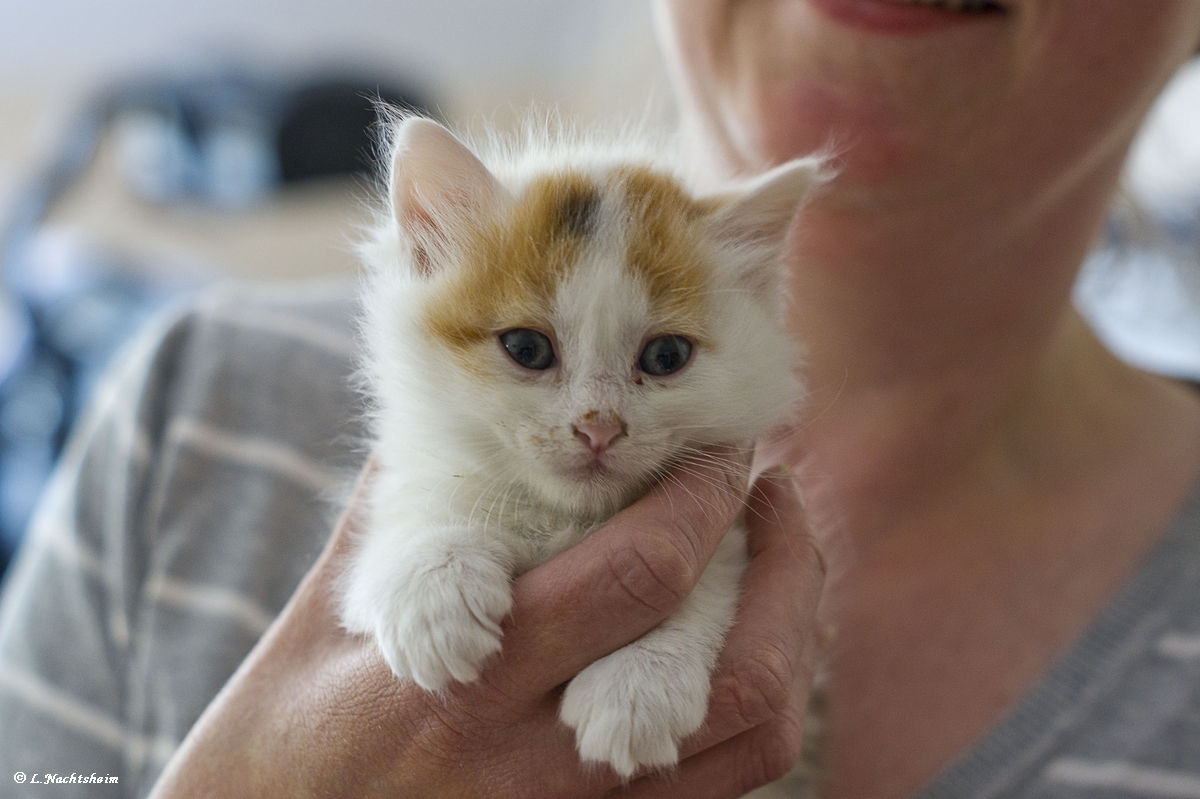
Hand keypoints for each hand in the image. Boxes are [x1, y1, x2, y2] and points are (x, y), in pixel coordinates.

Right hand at [147, 454, 823, 798]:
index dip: (701, 500)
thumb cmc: (291, 731)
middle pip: (728, 672)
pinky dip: (757, 704)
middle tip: (768, 489)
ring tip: (777, 562)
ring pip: (751, 739)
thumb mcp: (334, 612)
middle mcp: (539, 767)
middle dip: (779, 561)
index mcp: (468, 683)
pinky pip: (724, 787)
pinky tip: (738, 641)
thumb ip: (408, 505)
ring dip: (789, 634)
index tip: (722, 448)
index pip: (634, 579)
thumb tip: (458, 400)